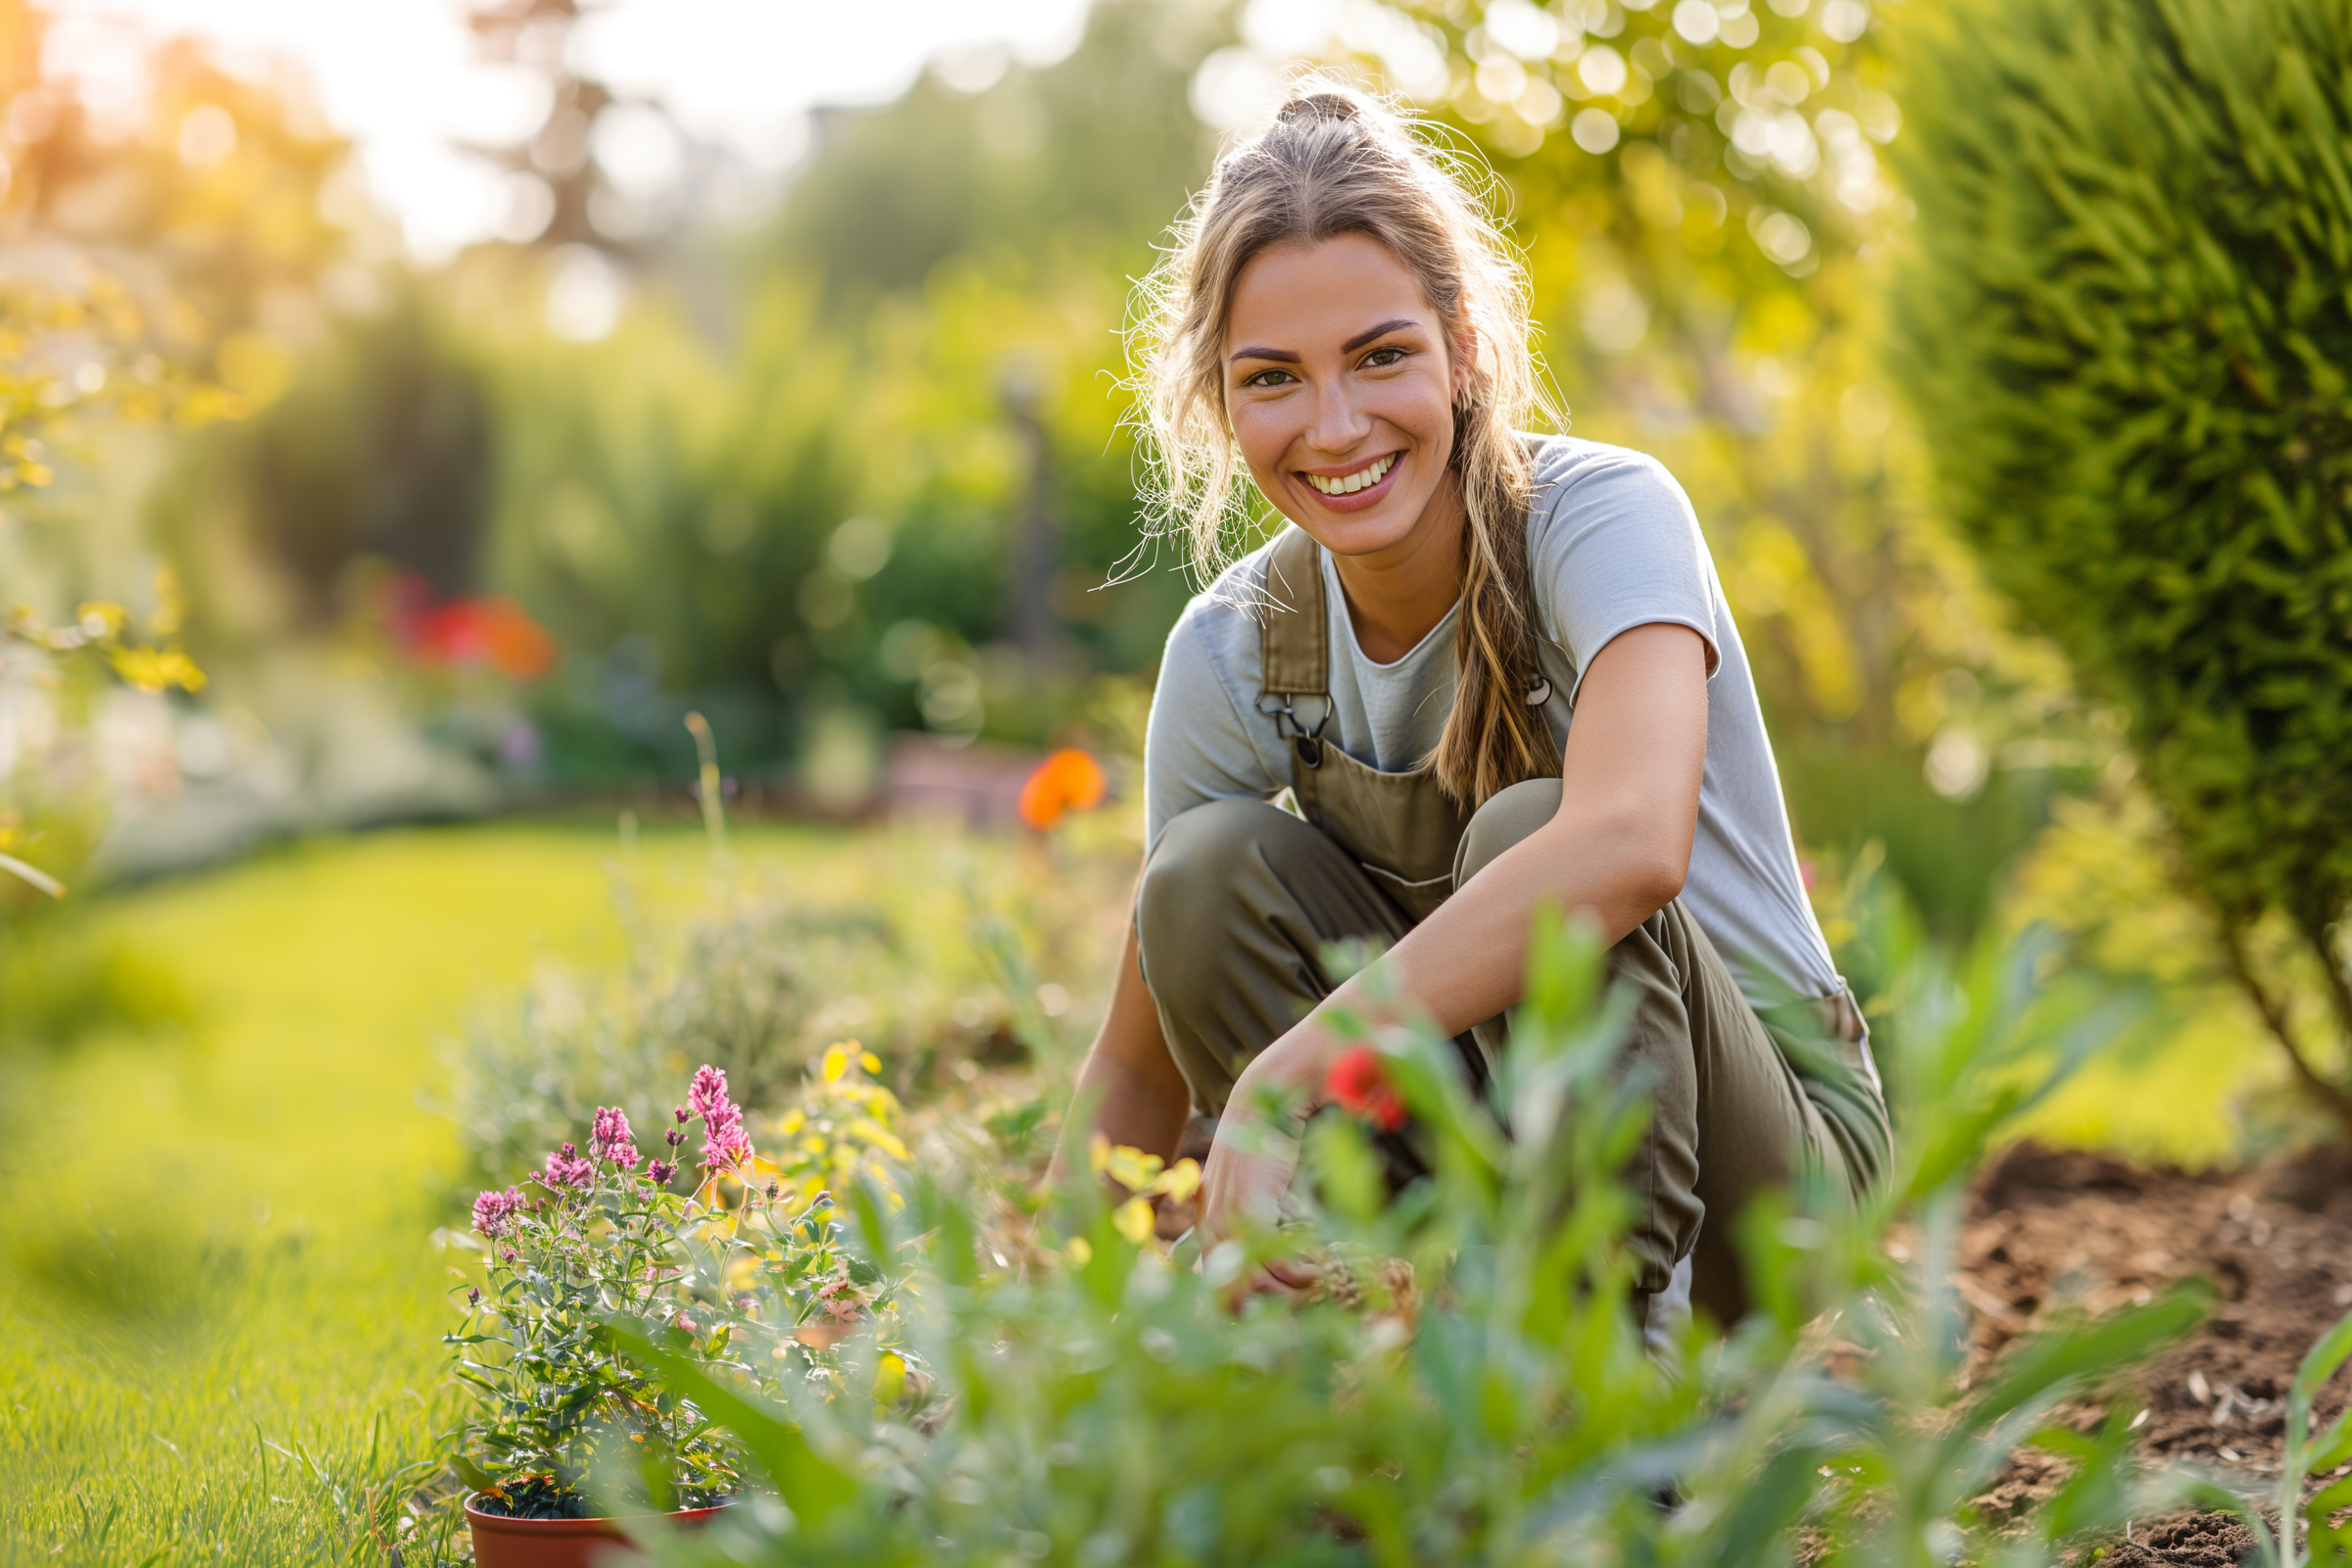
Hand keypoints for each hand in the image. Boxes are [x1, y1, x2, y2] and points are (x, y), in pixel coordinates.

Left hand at [1194, 1022, 1338, 1293]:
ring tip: (1315, 1286)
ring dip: (1288, 1297)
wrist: (1270, 1091)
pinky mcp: (1247, 1205)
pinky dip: (1295, 1275)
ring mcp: (1224, 1216)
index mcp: (1205, 1221)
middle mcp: (1207, 1223)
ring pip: (1249, 1286)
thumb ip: (1253, 1220)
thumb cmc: (1269, 1138)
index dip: (1242, 1313)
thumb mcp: (1255, 1186)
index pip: (1213, 1288)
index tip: (1275, 1324)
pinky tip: (1315, 1270)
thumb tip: (1274, 1266)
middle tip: (1303, 1312)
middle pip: (1228, 1298)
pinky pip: (1268, 1261)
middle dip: (1265, 1315)